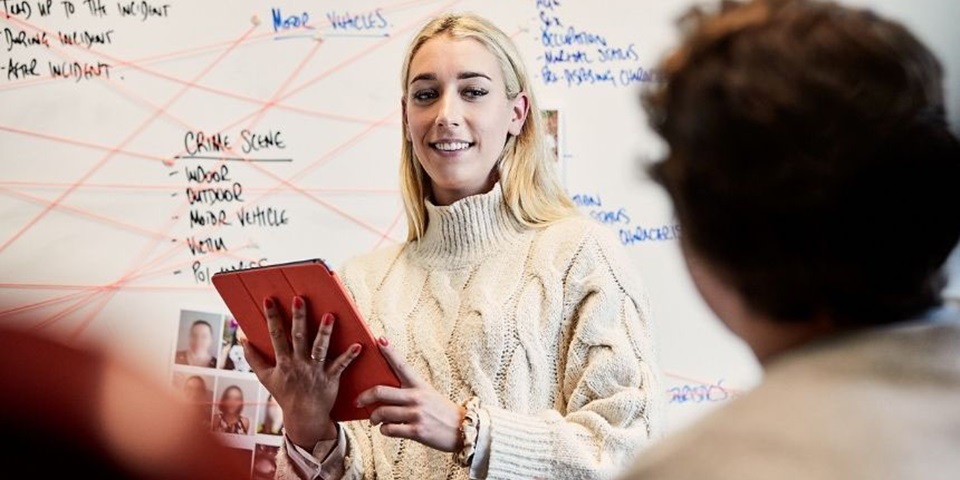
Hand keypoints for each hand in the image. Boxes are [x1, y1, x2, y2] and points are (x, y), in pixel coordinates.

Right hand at [242, 296, 361, 448]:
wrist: (304, 417)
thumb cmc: (285, 394)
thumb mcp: (265, 377)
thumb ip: (253, 358)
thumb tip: (241, 339)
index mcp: (283, 362)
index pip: (276, 336)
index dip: (272, 317)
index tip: (269, 299)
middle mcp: (299, 364)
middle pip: (298, 337)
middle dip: (298, 318)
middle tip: (299, 299)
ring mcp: (315, 371)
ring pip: (320, 349)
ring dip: (325, 333)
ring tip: (330, 316)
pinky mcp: (331, 378)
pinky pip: (341, 365)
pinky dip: (350, 356)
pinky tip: (358, 345)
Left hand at [357, 338, 465, 451]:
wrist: (464, 429)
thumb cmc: (442, 411)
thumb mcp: (428, 395)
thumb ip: (409, 391)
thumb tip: (384, 393)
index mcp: (420, 385)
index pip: (402, 364)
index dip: (389, 352)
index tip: (379, 340)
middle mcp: (417, 397)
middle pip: (381, 391)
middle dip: (364, 396)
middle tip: (358, 400)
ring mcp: (416, 414)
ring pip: (381, 412)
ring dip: (373, 417)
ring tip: (374, 419)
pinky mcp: (416, 431)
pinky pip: (389, 429)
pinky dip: (384, 430)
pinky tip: (387, 429)